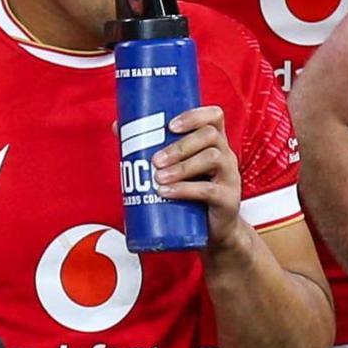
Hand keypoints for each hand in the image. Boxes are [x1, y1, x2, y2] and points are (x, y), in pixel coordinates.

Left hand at [151, 104, 245, 223]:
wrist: (213, 232)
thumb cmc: (193, 196)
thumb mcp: (176, 168)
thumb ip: (151, 148)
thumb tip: (118, 126)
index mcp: (214, 143)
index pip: (214, 117)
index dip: (194, 116)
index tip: (169, 126)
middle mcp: (226, 155)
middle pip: (210, 136)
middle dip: (180, 145)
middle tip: (155, 160)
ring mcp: (230, 177)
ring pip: (212, 159)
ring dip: (181, 166)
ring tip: (158, 177)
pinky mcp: (227, 200)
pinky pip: (209, 190)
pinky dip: (185, 190)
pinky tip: (167, 192)